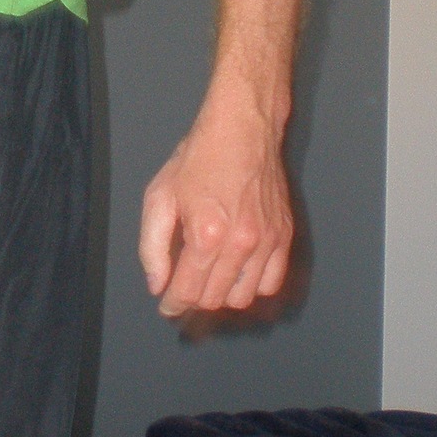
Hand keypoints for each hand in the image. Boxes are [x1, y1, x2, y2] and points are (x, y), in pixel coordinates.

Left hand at [139, 102, 294, 318]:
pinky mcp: (284, 236)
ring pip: (243, 298)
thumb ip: (153, 246)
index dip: (173, 305)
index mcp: (206, 234)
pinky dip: (253, 287)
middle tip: (184, 289)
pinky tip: (238, 274)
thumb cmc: (199, 158)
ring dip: (223, 295)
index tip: (168, 306)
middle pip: (215, 299)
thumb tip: (158, 284)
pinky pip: (271, 283)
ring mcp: (267, 241)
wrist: (243, 129)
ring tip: (210, 280)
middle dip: (194, 300)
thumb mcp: (160, 196)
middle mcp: (240, 243)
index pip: (188, 292)